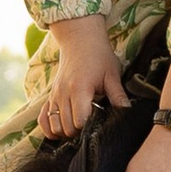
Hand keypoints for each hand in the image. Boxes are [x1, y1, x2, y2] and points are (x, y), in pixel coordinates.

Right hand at [38, 15, 127, 137]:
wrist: (79, 39)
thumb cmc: (98, 55)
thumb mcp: (112, 74)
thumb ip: (118, 95)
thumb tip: (127, 113)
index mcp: (79, 90)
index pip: (80, 122)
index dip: (90, 127)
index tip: (99, 121)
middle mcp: (63, 94)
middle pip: (67, 127)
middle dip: (80, 132)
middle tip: (92, 124)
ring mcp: (54, 96)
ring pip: (54, 126)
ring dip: (66, 131)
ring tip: (79, 125)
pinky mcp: (50, 96)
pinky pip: (42, 119)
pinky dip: (49, 128)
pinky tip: (60, 129)